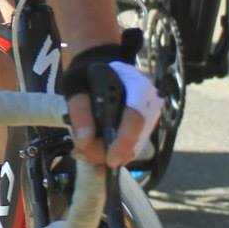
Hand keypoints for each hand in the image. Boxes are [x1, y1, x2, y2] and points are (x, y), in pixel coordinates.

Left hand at [58, 42, 160, 167]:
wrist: (102, 67)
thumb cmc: (89, 75)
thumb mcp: (77, 86)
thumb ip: (80, 110)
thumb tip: (84, 141)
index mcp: (138, 87)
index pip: (136, 118)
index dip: (124, 141)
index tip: (111, 160)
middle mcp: (151, 104)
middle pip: (134, 140)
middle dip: (105, 152)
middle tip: (79, 153)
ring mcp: (150, 118)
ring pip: (131, 148)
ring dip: (104, 155)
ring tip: (80, 150)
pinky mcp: (143, 129)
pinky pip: (129, 147)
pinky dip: (108, 152)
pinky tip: (89, 149)